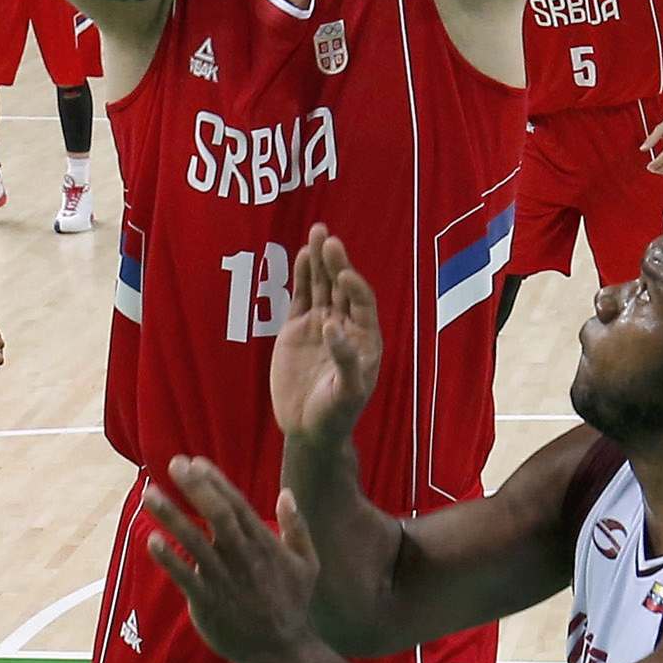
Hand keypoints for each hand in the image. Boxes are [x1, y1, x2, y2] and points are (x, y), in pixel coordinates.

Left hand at [142, 457, 321, 662]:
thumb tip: (287, 494)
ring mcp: (225, 580)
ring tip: (150, 494)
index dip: (214, 481)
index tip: (195, 461)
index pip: (237, 504)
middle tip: (173, 463)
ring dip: (171, 516)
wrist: (283, 652)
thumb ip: (297, 528)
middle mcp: (244, 558)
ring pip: (195, 542)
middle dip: (194, 487)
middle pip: (216, 514)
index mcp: (264, 545)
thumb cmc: (293, 606)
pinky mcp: (209, 603)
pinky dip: (169, 559)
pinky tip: (152, 540)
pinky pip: (186, 577)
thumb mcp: (307, 564)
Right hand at [270, 227, 380, 451]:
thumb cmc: (336, 415)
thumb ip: (344, 361)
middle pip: (342, 288)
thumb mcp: (346, 394)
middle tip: (329, 238)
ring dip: (320, 261)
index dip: (355, 288)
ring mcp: (320, 325)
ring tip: (317, 232)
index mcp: (365, 340)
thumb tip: (332, 327)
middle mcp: (345, 327)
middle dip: (337, 263)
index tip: (345, 275)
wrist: (309, 430)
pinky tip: (302, 256)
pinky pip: (301, 297)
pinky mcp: (297, 329)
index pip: (363, 305)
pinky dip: (302, 277)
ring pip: (322, 286)